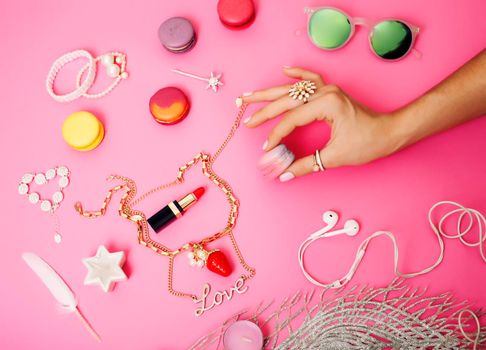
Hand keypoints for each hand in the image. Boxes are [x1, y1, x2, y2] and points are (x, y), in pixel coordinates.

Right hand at [242, 67, 403, 180]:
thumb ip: (307, 165)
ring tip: (249, 95)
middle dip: (263, 110)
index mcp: (326, 105)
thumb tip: (284, 174)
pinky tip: (284, 71)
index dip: (276, 135)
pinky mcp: (331, 91)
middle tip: (244, 118)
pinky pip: (311, 78)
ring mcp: (328, 89)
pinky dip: (297, 74)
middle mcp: (325, 92)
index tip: (266, 148)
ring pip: (292, 88)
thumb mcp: (336, 156)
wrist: (390, 131)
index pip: (292, 119)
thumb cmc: (369, 142)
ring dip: (270, 92)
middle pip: (286, 100)